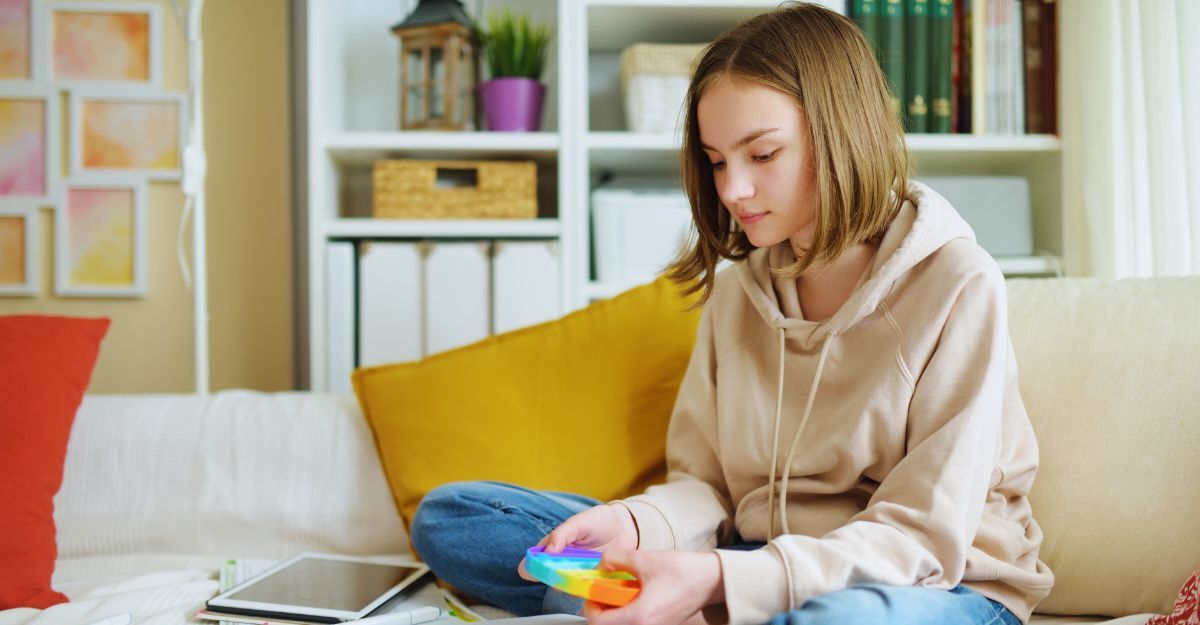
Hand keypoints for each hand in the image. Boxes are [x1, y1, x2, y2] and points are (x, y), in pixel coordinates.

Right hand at [517, 503, 639, 581]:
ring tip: (580, 571)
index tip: (531, 571)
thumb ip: (561, 534)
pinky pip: (586, 587)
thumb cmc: (598, 521)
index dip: (532, 566)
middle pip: (551, 574)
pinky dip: (587, 586)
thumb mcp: (578, 522)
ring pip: (568, 583)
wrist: (625, 527)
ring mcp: (579, 571)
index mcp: (555, 546)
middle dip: (553, 576)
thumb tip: (547, 550)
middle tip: (561, 571)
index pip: (537, 559)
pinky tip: (592, 578)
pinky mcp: (593, 579)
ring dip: (571, 581)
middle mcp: (564, 561)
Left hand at [582, 550, 723, 624]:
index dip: (590, 605)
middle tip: (604, 589)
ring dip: (615, 610)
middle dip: (602, 607)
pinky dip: (627, 611)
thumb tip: (601, 563)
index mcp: (639, 617)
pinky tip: (634, 594)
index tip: (593, 590)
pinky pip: (634, 622)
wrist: (712, 581)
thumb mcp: (645, 559)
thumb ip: (617, 559)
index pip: (599, 622)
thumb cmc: (684, 572)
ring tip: (620, 590)